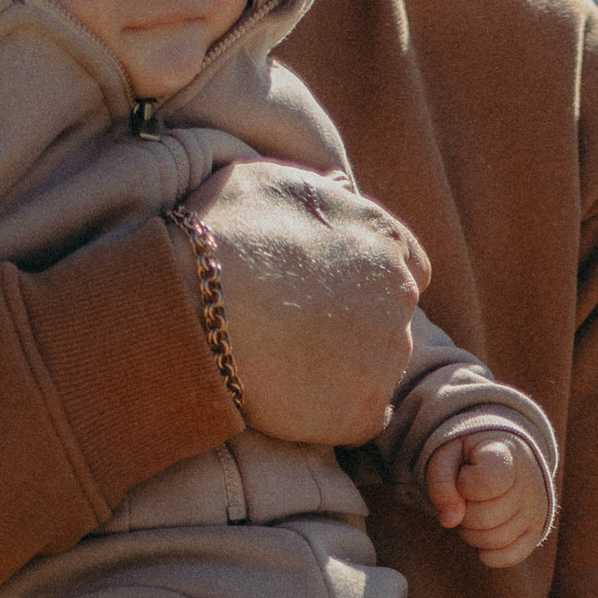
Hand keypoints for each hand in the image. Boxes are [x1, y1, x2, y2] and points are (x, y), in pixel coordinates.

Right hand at [195, 161, 428, 446]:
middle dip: (356, 322)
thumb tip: (335, 192)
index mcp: (385, 240)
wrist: (189, 305)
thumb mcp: (273, 179)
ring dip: (344, 368)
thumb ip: (320, 193)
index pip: (408, 267)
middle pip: (391, 319)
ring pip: (376, 368)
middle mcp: (399, 298)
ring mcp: (384, 359)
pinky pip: (360, 418)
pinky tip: (292, 396)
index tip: (331, 290)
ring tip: (286, 360)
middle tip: (299, 327)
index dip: (367, 280)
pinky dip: (333, 413)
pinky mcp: (361, 412)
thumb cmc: (222, 234)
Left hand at [426, 431, 550, 566]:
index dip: (464, 485)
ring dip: (472, 532)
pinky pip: (511, 556)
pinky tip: (482, 539)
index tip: (465, 474)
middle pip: (483, 518)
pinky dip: (490, 554)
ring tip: (475, 512)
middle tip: (466, 498)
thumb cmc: (470, 458)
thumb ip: (441, 483)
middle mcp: (528, 482)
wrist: (505, 457)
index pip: (485, 482)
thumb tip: (449, 521)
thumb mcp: (447, 456)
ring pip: (493, 540)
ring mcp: (536, 509)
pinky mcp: (536, 531)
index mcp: (506, 455)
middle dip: (463, 513)